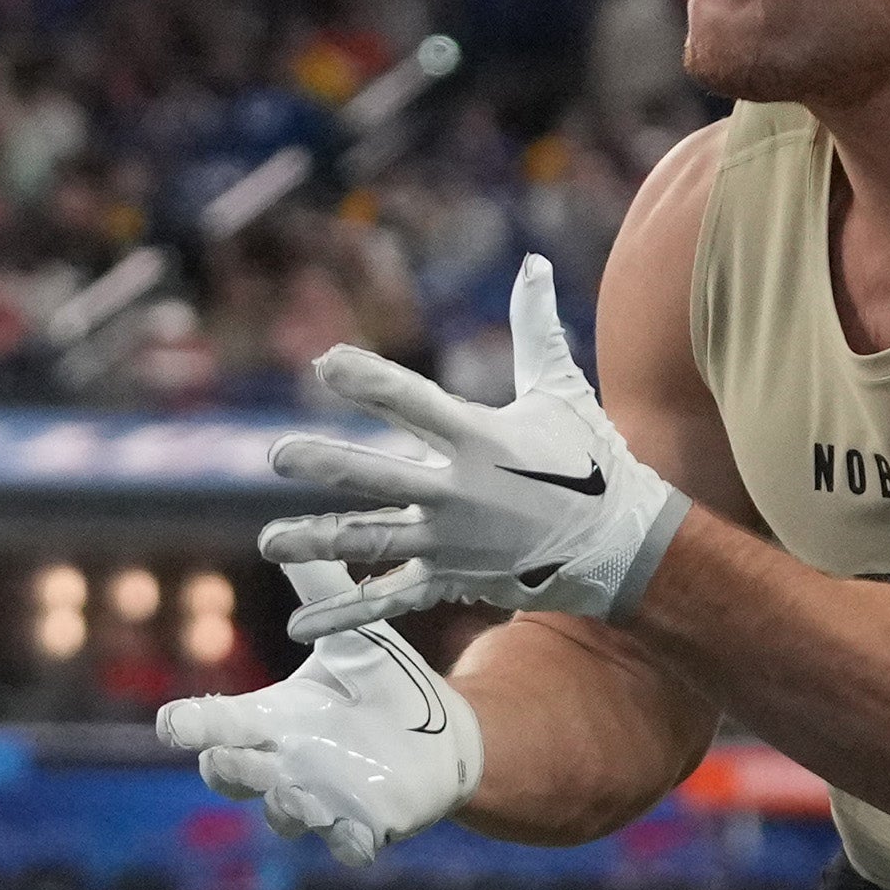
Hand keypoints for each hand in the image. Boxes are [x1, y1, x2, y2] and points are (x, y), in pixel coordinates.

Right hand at [155, 587, 486, 867]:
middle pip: (233, 776)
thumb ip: (322, 590)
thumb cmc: (382, 685)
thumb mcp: (353, 637)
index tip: (173, 724)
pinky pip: (348, 846)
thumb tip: (291, 535)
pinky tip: (358, 839)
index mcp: (269, 720)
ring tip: (294, 792)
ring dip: (284, 806)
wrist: (440, 736)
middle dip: (227, 770)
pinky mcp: (364, 826)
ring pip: (284, 815)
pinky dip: (349, 844)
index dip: (188, 726)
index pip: (211, 724)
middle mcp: (283, 766)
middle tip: (224, 758)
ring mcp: (320, 801)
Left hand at [260, 252, 691, 635]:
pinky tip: (299, 627)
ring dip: (318, 542)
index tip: (325, 363)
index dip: (369, 380)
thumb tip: (534, 262)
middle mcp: (460, 493)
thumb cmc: (588, 460)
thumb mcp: (561, 390)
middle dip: (328, 466)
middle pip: (382, 478)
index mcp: (481, 440)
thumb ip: (536, 327)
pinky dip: (344, 616)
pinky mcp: (450, 580)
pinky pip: (390, 601)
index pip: (415, 401)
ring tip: (270, 541)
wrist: (619, 545)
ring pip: (374, 542)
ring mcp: (451, 542)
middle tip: (278, 455)